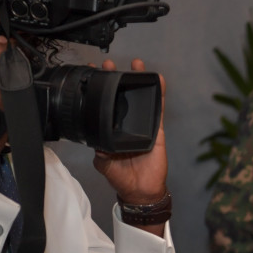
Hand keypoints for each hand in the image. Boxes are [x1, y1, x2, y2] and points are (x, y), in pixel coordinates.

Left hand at [92, 58, 167, 203]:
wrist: (140, 189)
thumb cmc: (122, 178)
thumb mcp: (103, 161)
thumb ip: (98, 148)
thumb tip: (93, 136)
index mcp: (112, 130)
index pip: (104, 106)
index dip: (99, 91)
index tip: (93, 75)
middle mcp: (127, 125)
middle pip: (123, 97)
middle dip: (117, 79)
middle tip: (110, 64)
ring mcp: (143, 125)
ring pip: (141, 98)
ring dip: (139, 81)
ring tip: (136, 63)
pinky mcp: (157, 130)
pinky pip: (159, 109)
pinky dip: (160, 94)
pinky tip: (159, 80)